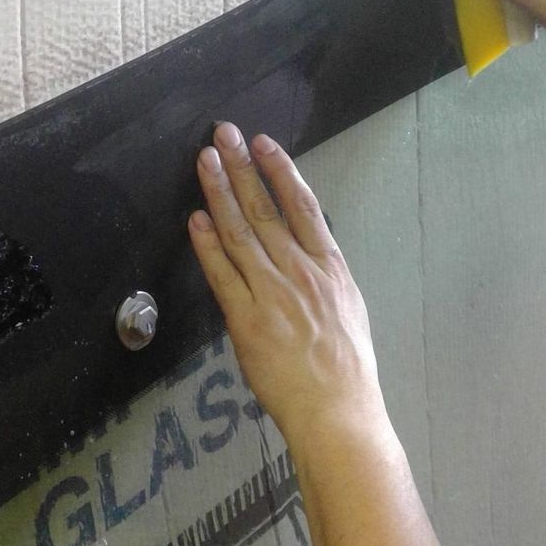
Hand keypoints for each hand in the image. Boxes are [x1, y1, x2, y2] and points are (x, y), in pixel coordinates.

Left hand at [188, 123, 387, 439]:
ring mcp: (272, 294)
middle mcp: (301, 273)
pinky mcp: (247, 320)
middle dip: (242, 168)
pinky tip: (196, 218)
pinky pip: (222, 274)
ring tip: (205, 162)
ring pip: (240, 232)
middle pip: (266, 209)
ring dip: (220, 193)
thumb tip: (309, 258)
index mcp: (330, 268)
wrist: (337, 410)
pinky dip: (207, 244)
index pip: (303, 206)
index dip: (281, 170)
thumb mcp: (349, 311)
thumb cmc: (347, 370)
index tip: (264, 144)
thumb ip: (324, 279)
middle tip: (223, 135)